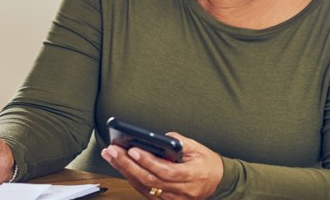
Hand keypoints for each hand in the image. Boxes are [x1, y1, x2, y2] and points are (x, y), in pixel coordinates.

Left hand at [101, 132, 222, 199]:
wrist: (218, 181)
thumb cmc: (208, 163)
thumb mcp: (198, 147)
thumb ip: (179, 141)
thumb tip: (159, 137)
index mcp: (192, 176)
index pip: (166, 171)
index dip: (147, 161)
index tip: (132, 149)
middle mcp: (182, 191)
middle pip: (150, 180)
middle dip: (128, 164)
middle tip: (113, 150)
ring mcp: (173, 199)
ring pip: (144, 187)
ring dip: (125, 171)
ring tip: (111, 155)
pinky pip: (145, 191)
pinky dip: (131, 178)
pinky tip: (120, 166)